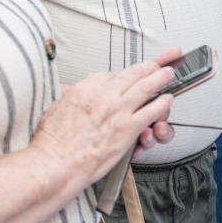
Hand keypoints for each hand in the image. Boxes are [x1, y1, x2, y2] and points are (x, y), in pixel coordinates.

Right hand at [33, 49, 179, 184]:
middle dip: (151, 64)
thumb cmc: (52, 143)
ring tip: (169, 72)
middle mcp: (103, 95)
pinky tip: (167, 100)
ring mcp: (117, 110)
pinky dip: (162, 104)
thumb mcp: (54, 108)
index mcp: (85, 88)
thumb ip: (68, 97)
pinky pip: (151, 111)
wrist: (55, 162)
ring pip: (146, 87)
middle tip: (163, 59)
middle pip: (133, 73)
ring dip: (161, 77)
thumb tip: (70, 92)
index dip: (122, 76)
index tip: (128, 75)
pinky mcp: (127, 128)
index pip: (109, 75)